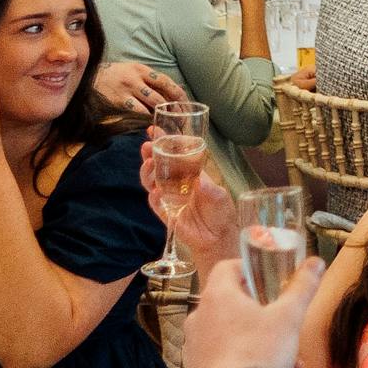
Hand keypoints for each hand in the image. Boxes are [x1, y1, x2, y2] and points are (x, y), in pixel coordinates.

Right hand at [91, 59, 182, 117]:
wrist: (90, 78)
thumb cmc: (116, 76)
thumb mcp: (133, 71)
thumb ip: (151, 80)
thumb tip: (175, 89)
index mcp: (143, 69)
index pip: (166, 81)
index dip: (178, 93)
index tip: (187, 104)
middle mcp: (137, 77)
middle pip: (163, 92)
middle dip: (175, 107)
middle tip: (183, 119)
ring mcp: (129, 88)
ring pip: (154, 102)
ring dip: (165, 114)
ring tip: (172, 123)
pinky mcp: (120, 100)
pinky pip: (139, 110)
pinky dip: (148, 117)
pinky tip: (153, 122)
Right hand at [141, 135, 236, 269]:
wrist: (219, 237)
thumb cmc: (221, 212)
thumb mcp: (218, 194)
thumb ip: (208, 186)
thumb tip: (198, 179)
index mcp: (189, 174)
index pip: (173, 155)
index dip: (164, 143)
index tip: (154, 130)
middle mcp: (176, 184)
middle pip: (157, 166)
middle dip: (150, 155)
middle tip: (147, 146)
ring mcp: (169, 198)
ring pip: (151, 182)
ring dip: (147, 172)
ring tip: (150, 164)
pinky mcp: (166, 214)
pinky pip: (155, 203)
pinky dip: (154, 197)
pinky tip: (157, 191)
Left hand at [179, 242, 316, 367]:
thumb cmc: (256, 356)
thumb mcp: (288, 318)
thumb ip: (302, 288)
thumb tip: (315, 264)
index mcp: (218, 296)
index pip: (227, 267)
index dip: (248, 269)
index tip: (267, 279)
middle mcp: (199, 317)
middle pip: (232, 304)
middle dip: (261, 315)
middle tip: (280, 325)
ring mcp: (194, 344)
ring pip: (230, 334)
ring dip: (256, 342)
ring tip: (282, 360)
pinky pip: (222, 358)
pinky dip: (242, 362)